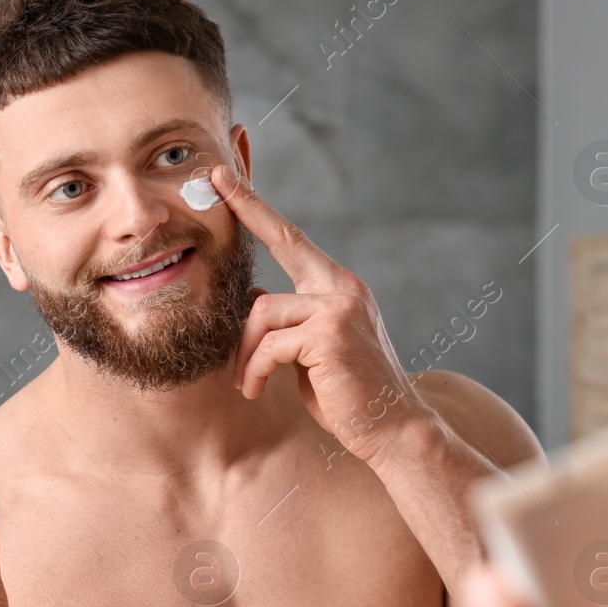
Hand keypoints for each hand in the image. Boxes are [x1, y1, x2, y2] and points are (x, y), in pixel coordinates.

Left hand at [211, 164, 434, 464]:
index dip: (260, 207)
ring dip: (245, 352)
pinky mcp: (328, 335)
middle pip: (283, 239)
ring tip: (246, 382)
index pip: (294, 239)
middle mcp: (343, 288)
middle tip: (214, 176)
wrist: (393, 430)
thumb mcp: (313, 351)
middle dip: (247, 205)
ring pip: (262, 311)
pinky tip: (254, 391)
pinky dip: (254, 371)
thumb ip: (289, 322)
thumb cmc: (349, 397)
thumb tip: (254, 298)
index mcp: (340, 288)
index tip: (230, 176)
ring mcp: (338, 307)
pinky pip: (269, 344)